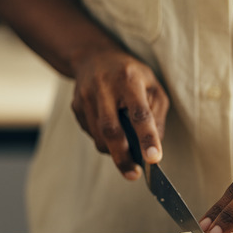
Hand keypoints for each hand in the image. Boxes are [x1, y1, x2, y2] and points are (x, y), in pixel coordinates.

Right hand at [70, 47, 169, 178]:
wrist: (93, 57)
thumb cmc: (131, 74)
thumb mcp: (153, 86)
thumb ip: (157, 114)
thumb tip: (155, 146)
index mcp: (129, 80)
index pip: (139, 113)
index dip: (147, 137)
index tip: (153, 159)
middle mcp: (104, 87)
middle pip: (111, 130)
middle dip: (123, 157)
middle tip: (133, 175)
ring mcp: (86, 97)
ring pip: (99, 136)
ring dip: (114, 151)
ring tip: (126, 152)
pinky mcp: (76, 106)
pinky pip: (91, 134)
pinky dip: (104, 141)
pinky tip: (112, 132)